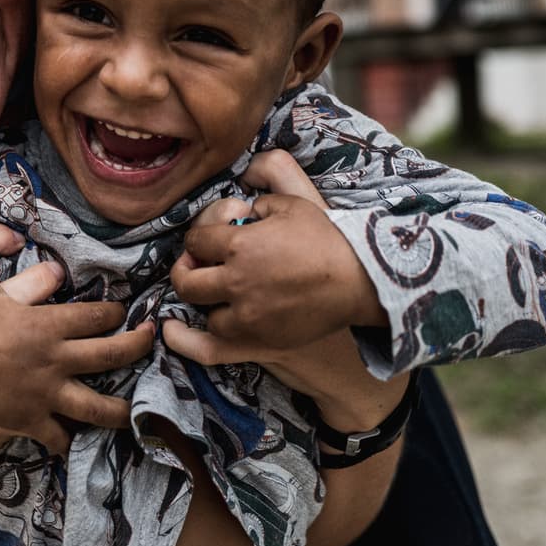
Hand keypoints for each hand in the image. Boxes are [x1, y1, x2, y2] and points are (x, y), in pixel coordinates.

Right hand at [0, 224, 152, 453]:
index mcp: (48, 325)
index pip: (96, 316)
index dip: (115, 312)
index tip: (123, 312)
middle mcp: (56, 360)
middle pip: (110, 355)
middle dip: (136, 346)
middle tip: (150, 340)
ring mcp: (46, 393)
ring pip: (96, 407)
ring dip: (119, 410)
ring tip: (134, 413)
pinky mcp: (30, 419)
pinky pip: (56, 436)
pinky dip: (65, 442)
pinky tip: (73, 444)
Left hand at [170, 150, 385, 350]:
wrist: (360, 281)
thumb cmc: (328, 239)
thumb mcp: (293, 204)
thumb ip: (260, 201)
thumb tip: (244, 207)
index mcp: (239, 245)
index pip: (196, 241)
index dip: (198, 239)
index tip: (205, 241)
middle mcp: (236, 281)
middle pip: (186, 282)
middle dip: (185, 272)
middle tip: (193, 269)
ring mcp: (247, 315)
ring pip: (205, 314)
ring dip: (208, 304)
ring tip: (217, 296)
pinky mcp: (261, 340)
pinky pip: (220, 344)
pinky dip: (209, 335)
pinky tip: (201, 326)